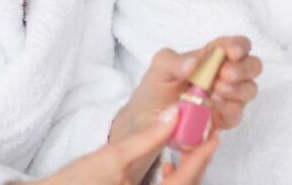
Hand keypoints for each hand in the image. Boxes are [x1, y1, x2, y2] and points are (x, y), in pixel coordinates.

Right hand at [31, 109, 218, 184]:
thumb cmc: (77, 182)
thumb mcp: (113, 156)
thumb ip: (147, 137)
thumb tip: (173, 113)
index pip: (184, 181)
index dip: (201, 158)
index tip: (214, 136)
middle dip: (198, 162)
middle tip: (208, 136)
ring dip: (188, 169)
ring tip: (193, 144)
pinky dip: (174, 178)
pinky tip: (169, 164)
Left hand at [110, 36, 261, 143]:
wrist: (146, 121)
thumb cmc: (156, 87)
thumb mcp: (159, 67)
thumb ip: (174, 60)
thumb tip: (194, 63)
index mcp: (212, 57)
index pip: (237, 45)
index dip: (240, 46)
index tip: (232, 52)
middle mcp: (225, 75)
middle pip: (253, 66)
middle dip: (243, 68)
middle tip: (224, 74)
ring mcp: (227, 98)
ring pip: (250, 89)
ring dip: (237, 89)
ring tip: (215, 91)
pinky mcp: (223, 119)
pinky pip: (237, 113)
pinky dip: (229, 108)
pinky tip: (213, 106)